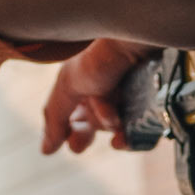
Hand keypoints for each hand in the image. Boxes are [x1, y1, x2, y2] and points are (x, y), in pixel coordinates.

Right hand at [37, 37, 159, 154]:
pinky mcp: (150, 108)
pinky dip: (130, 139)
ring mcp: (128, 99)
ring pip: (114, 130)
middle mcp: (104, 91)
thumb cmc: (99, 59)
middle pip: (91, 126)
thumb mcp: (68, 86)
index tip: (69, 141)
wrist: (137, 44)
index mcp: (81, 85)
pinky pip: (140, 134)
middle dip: (85, 134)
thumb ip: (55, 118)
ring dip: (108, 127)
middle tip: (81, 142)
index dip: (68, 131)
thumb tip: (44, 151)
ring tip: (112, 118)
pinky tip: (124, 137)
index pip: (71, 116)